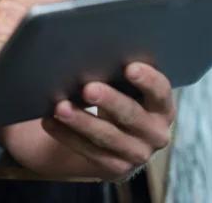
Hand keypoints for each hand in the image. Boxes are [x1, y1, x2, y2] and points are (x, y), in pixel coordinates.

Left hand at [41, 63, 175, 181]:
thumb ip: (117, 68)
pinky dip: (67, 135)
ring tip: (60, 106)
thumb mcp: (125, 83)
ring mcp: (136, 153)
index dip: (147, 80)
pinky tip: (50, 120)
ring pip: (107, 137)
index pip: (160, 91)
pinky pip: (89, 152)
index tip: (129, 67)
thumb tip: (89, 43)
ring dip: (82, 121)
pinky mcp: (115, 168)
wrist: (115, 132)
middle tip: (88, 88)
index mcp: (161, 105)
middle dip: (109, 101)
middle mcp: (155, 132)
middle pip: (132, 115)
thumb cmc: (119, 94)